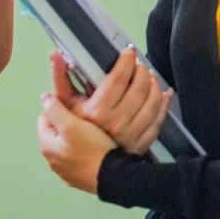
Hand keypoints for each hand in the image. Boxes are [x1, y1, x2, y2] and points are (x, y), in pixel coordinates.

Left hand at [37, 92, 114, 193]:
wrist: (115, 178)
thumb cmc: (93, 150)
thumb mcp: (72, 124)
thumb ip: (55, 109)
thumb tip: (44, 98)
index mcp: (46, 146)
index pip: (45, 117)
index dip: (59, 109)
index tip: (75, 108)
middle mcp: (52, 161)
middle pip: (55, 132)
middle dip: (67, 123)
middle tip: (85, 121)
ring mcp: (65, 171)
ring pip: (66, 145)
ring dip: (75, 138)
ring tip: (92, 134)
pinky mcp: (78, 178)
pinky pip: (77, 158)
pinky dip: (83, 152)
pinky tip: (94, 149)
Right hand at [52, 47, 170, 155]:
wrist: (86, 167)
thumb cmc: (72, 135)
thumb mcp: (64, 105)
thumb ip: (59, 78)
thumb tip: (55, 54)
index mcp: (97, 111)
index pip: (117, 79)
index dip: (125, 62)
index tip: (129, 51)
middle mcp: (117, 121)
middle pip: (139, 88)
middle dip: (142, 71)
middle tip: (139, 64)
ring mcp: (132, 134)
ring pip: (152, 102)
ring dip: (154, 85)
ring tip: (150, 76)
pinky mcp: (141, 143)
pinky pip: (159, 119)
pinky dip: (163, 104)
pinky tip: (164, 94)